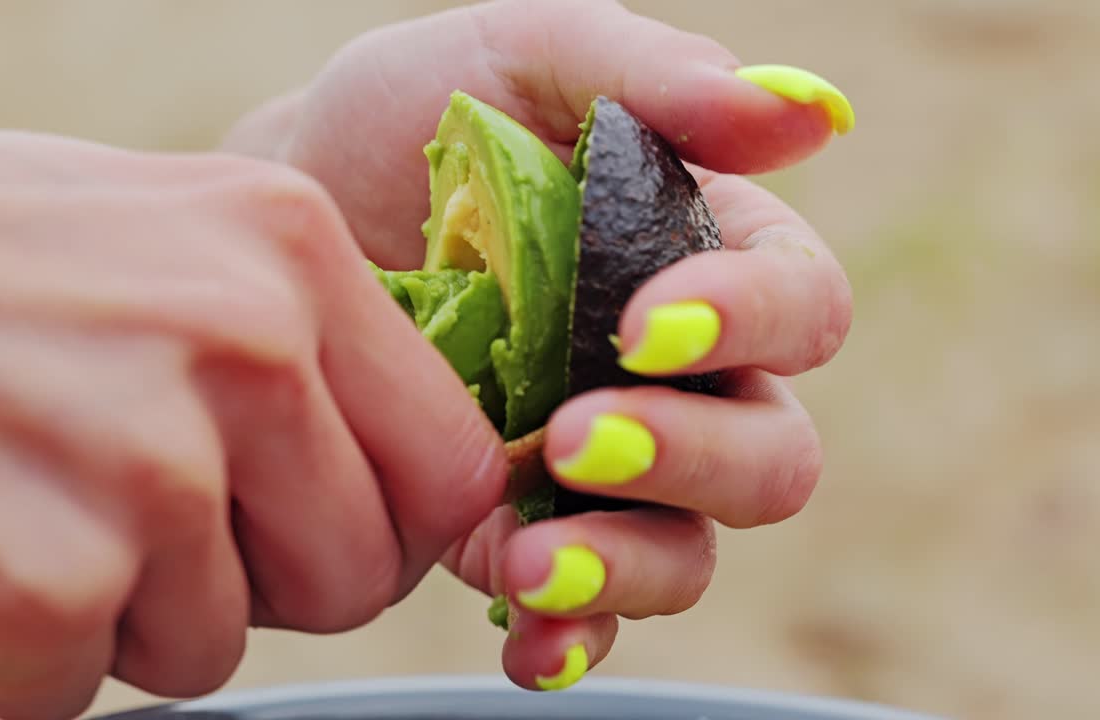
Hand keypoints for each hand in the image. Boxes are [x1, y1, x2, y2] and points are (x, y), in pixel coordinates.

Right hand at [0, 127, 506, 719]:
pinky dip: (25, 647)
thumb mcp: (168, 228)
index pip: (453, 467)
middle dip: (265, 582)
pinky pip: (84, 685)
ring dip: (130, 607)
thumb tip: (406, 444)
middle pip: (353, 578)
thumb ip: (303, 328)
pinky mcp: (35, 587)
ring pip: (215, 645)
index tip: (342, 528)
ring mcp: (140, 470)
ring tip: (37, 492)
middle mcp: (240, 349)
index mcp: (289, 252)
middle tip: (158, 515)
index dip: (399, 525)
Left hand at [225, 0, 853, 690]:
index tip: (648, 322)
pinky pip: (586, 611)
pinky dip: (570, 638)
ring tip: (533, 560)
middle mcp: (680, 374)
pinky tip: (527, 638)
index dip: (755, 321)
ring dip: (629, 567)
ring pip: (689, 551)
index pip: (802, 306)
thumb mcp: (517, 58)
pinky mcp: (529, 527)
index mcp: (708, 255)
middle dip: (690, 458)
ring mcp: (607, 463)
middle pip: (771, 455)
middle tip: (579, 436)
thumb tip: (811, 111)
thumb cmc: (412, 123)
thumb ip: (652, 75)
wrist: (288, 208)